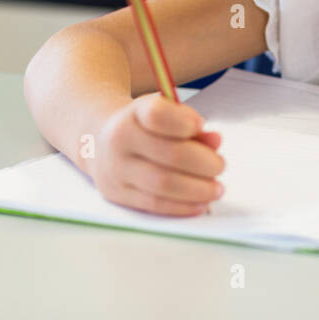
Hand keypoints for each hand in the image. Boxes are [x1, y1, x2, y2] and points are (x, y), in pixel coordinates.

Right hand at [90, 94, 224, 216]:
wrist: (98, 141)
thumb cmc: (143, 126)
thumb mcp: (164, 113)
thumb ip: (191, 123)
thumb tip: (215, 140)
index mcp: (134, 113)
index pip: (157, 115)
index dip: (185, 122)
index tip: (202, 126)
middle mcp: (120, 140)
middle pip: (169, 154)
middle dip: (203, 163)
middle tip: (220, 165)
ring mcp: (116, 170)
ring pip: (162, 184)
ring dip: (197, 189)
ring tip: (216, 188)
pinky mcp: (118, 194)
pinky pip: (154, 204)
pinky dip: (182, 206)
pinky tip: (200, 203)